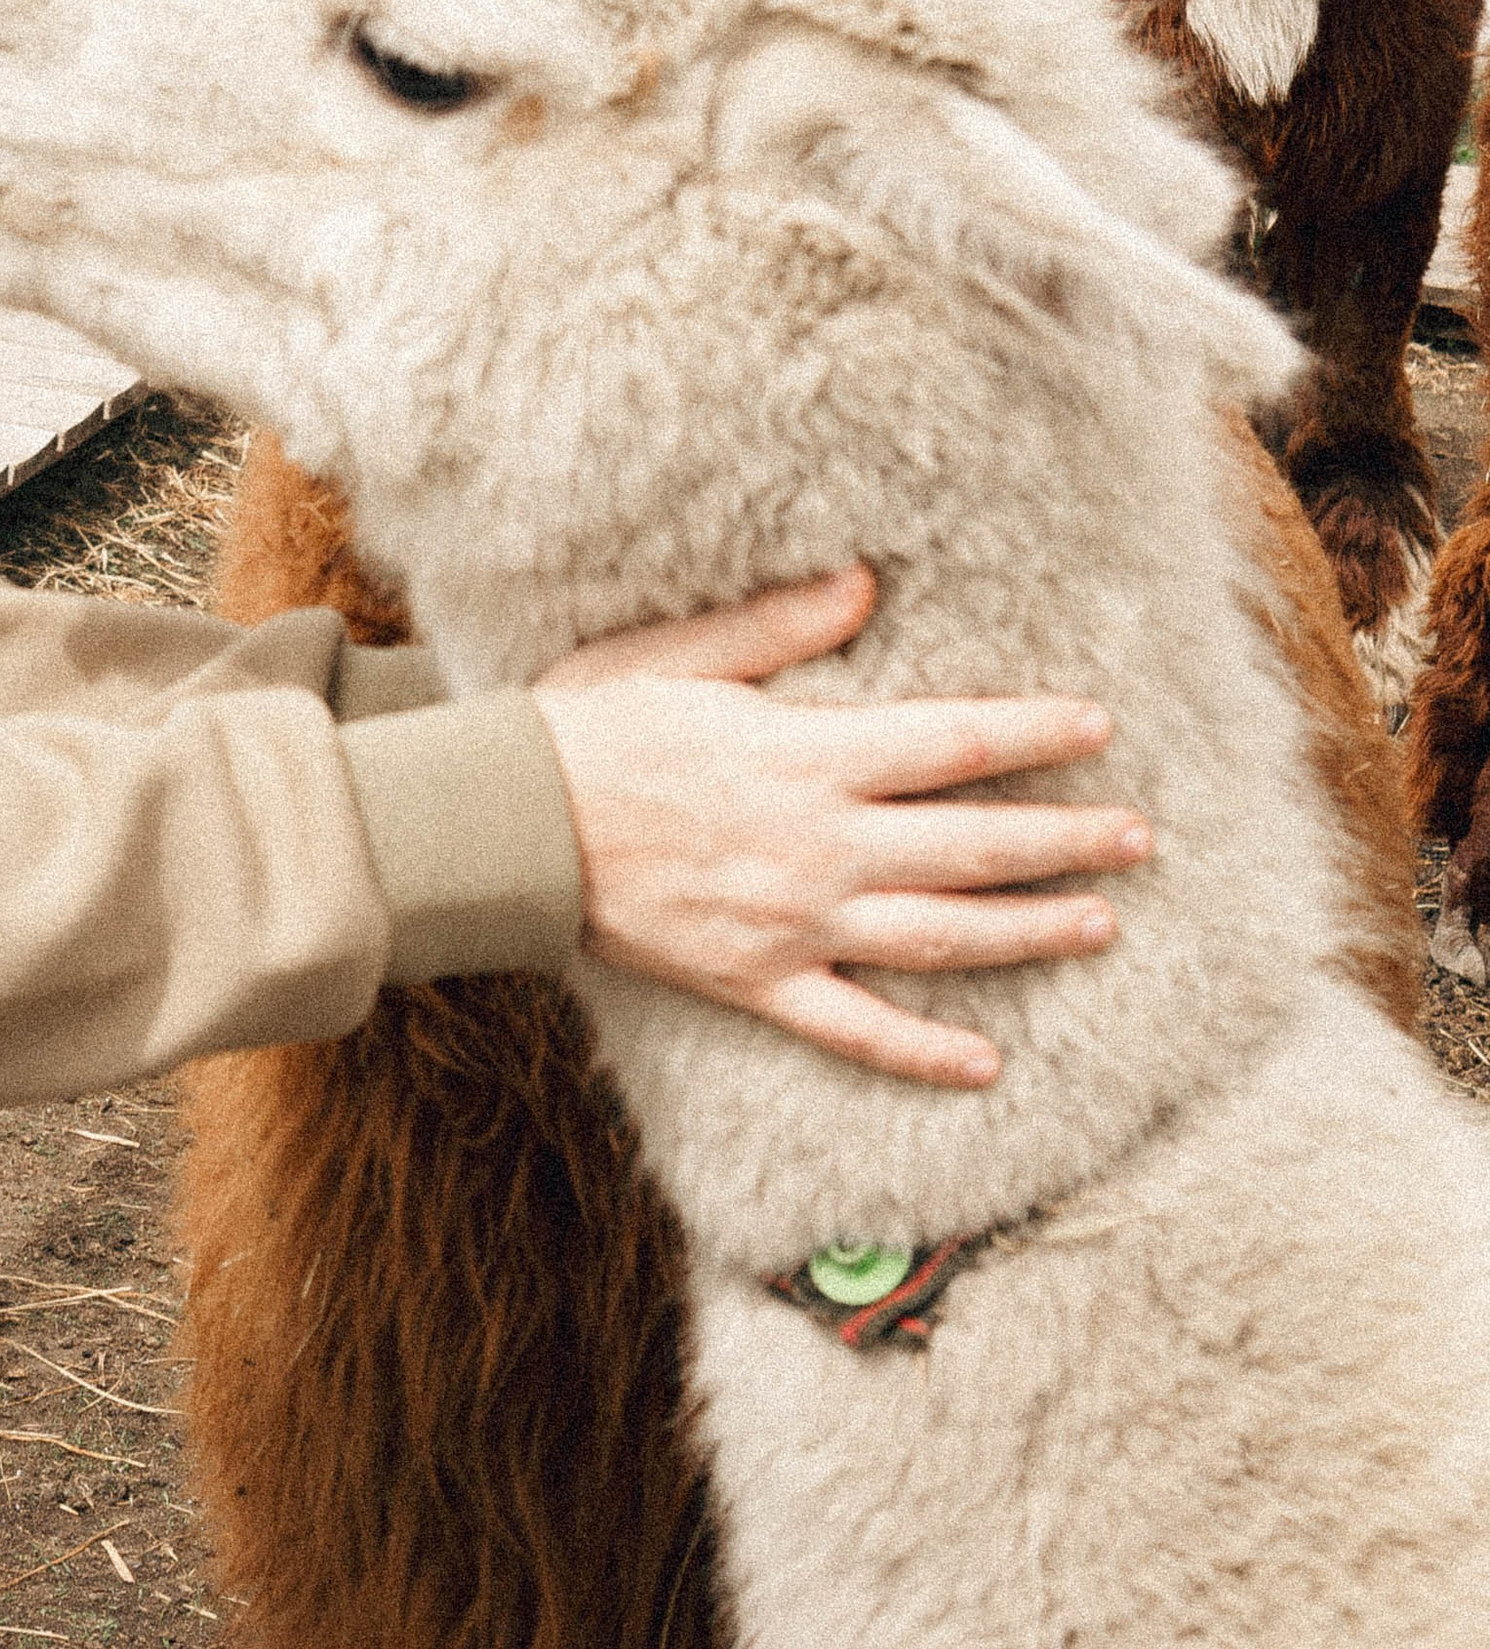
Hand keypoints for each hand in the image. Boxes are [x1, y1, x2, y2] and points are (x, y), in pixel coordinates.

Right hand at [531, 569, 1148, 1088]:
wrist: (509, 826)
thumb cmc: (589, 724)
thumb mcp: (679, 652)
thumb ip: (778, 626)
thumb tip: (865, 585)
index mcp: (807, 755)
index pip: (953, 744)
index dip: (1034, 736)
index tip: (1098, 729)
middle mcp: (819, 846)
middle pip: (972, 846)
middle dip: (1066, 839)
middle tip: (1138, 837)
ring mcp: (795, 925)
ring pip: (941, 938)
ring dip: (1029, 932)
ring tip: (1100, 925)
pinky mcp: (758, 984)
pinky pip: (858, 1029)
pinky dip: (924, 1052)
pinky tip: (985, 1063)